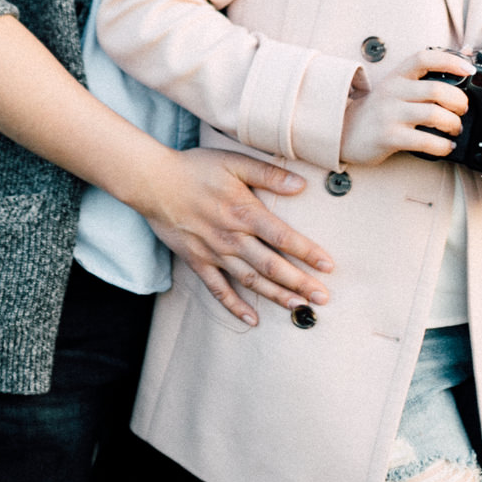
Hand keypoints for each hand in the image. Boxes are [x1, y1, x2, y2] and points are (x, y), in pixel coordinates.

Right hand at [140, 147, 334, 327]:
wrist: (153, 182)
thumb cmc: (196, 168)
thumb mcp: (234, 161)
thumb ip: (268, 173)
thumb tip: (301, 184)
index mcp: (244, 211)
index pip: (283, 237)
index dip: (307, 252)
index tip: (328, 266)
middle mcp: (232, 237)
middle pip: (271, 266)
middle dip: (299, 283)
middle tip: (322, 298)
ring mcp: (214, 253)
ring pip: (250, 281)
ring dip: (276, 296)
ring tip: (299, 309)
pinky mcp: (197, 262)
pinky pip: (218, 290)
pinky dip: (235, 307)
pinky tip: (252, 320)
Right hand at [339, 49, 471, 167]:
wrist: (344, 131)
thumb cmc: (378, 110)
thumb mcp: (396, 87)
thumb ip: (423, 76)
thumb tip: (464, 57)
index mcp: (397, 76)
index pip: (424, 58)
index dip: (450, 60)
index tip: (469, 69)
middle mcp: (393, 91)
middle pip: (436, 89)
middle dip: (459, 101)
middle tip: (463, 110)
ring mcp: (390, 114)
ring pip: (434, 114)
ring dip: (454, 124)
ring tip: (455, 129)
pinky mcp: (389, 137)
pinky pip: (425, 141)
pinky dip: (443, 145)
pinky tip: (446, 146)